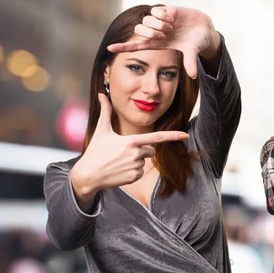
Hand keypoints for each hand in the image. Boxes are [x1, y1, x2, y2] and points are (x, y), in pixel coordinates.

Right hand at [70, 94, 188, 196]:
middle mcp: (136, 154)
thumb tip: (101, 94)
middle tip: (124, 152)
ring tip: (119, 162)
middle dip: (142, 150)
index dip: (172, 135)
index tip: (185, 135)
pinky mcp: (134, 177)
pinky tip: (120, 170)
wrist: (88, 175)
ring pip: (145, 161)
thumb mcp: (101, 130)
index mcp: (131, 141)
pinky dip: (133, 171)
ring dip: (136, 161)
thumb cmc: (95, 151)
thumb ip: (105, 111)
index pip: (157, 137)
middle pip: (151, 150)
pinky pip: (141, 172)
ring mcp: (136, 167)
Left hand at [107, 6, 220, 78]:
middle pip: (139, 30)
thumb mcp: (192, 53)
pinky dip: (163, 14)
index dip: (123, 47)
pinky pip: (156, 10)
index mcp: (158, 44)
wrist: (204, 30)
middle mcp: (156, 32)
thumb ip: (190, 62)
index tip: (109, 48)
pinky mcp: (165, 10)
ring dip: (158, 24)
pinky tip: (172, 18)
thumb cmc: (196, 43)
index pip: (136, 46)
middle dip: (150, 32)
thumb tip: (193, 75)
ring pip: (146, 20)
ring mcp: (159, 21)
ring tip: (171, 26)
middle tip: (164, 35)